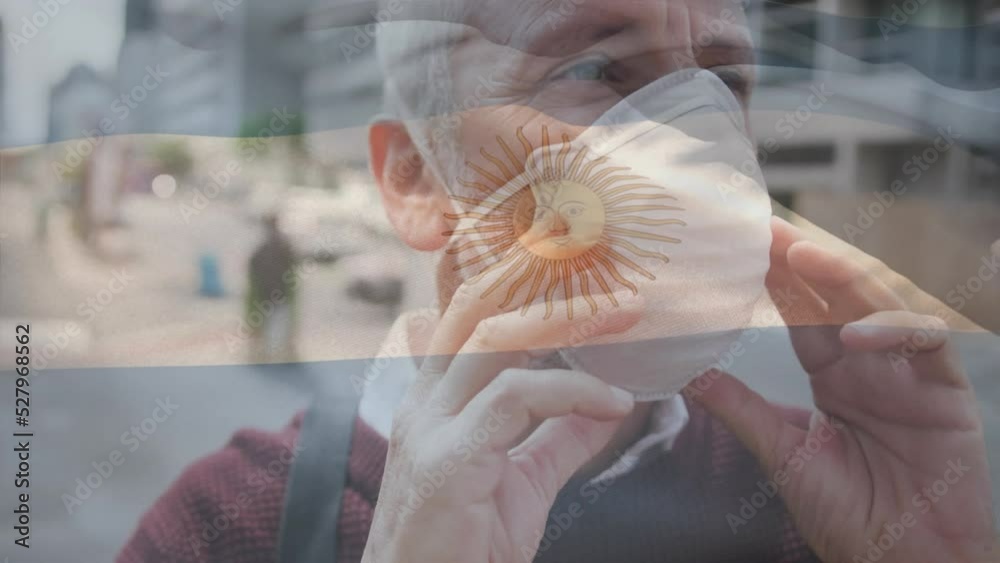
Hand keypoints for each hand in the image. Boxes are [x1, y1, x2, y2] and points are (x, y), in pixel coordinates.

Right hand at [361, 272, 641, 562]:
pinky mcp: (447, 459)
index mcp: (436, 400)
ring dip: (568, 318)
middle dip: (539, 275)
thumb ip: (558, 440)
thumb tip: (607, 408)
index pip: (469, 316)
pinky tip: (613, 402)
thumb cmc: (462, 550)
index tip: (575, 262)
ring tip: (624, 315)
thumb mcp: (522, 484)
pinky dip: (574, 391)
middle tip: (604, 269)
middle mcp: (426, 401)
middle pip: (475, 306)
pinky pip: (515, 398)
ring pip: (494, 338)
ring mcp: (431, 426)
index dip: (516, 279)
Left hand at [693, 217, 996, 562]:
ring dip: (842, 274)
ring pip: (879, 303)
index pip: (799, 310)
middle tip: (762, 225)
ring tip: (799, 253)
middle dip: (800, 257)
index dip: (772, 276)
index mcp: (830, 373)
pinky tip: (856, 335)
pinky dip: (895, 330)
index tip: (737, 243)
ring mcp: (906, 373)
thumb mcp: (782, 451)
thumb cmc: (846, 512)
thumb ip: (740, 409)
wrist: (901, 562)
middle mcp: (867, 364)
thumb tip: (686, 374)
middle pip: (834, 294)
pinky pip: (927, 344)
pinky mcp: (945, 392)